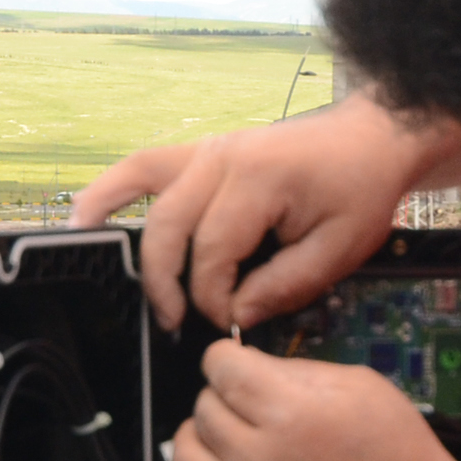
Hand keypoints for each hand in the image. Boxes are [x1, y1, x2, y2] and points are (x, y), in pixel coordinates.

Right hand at [72, 97, 438, 331]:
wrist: (374, 137)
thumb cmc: (361, 190)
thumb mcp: (338, 249)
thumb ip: (283, 286)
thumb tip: (233, 313)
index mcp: (258, 179)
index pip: (213, 252)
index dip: (213, 298)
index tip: (230, 323)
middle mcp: (222, 157)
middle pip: (169, 226)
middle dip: (166, 283)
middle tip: (175, 323)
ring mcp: (208, 148)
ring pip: (143, 188)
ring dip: (117, 228)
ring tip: (92, 260)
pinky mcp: (204, 151)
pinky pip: (145, 165)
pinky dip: (113, 188)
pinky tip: (86, 213)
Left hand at [160, 339, 460, 460]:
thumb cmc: (399, 457)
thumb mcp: (359, 384)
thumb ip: (296, 370)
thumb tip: (251, 365)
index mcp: (289, 411)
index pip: (219, 367)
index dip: (225, 357)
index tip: (234, 363)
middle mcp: (261, 459)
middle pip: (202, 409)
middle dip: (220, 397)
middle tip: (246, 403)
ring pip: (184, 458)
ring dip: (194, 438)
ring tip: (217, 435)